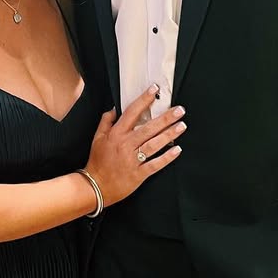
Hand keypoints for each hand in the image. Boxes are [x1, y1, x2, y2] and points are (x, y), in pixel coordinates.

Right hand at [83, 85, 184, 207]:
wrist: (95, 186)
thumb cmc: (97, 162)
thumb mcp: (97, 138)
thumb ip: (106, 121)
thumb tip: (114, 108)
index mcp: (116, 134)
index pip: (132, 112)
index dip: (144, 100)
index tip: (155, 90)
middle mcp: (126, 145)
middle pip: (148, 128)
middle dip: (166, 118)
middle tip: (180, 110)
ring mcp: (133, 160)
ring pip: (154, 144)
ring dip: (169, 135)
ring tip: (182, 126)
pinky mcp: (139, 174)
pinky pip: (155, 164)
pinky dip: (166, 157)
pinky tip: (177, 149)